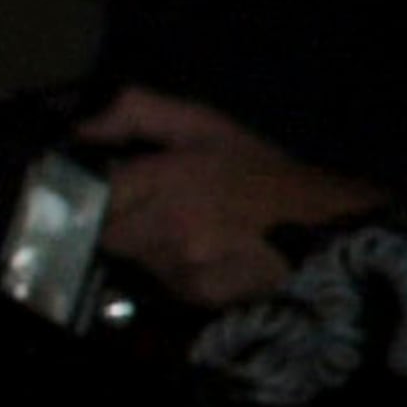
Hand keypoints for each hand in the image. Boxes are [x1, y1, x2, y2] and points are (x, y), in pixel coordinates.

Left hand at [78, 84, 381, 305]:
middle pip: (108, 231)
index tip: (113, 185)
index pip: (94, 190)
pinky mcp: (196, 294)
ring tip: (189, 232)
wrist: (324, 228)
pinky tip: (207, 256)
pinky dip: (175, 270)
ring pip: (135, 257)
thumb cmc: (265, 170)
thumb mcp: (206, 124)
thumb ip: (137, 112)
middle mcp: (167, 225)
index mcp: (166, 176)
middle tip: (156, 209)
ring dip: (150, 246)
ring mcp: (181, 264)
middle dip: (123, 220)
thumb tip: (82, 130)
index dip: (94, 189)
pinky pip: (163, 281)